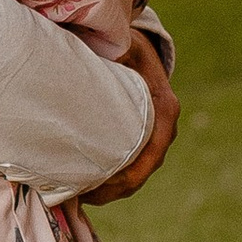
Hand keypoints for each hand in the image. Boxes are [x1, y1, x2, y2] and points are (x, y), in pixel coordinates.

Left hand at [83, 27, 178, 205]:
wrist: (138, 47)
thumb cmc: (127, 47)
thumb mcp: (124, 45)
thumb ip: (118, 50)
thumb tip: (114, 54)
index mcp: (164, 109)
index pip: (149, 155)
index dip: (122, 175)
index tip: (92, 183)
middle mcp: (165, 129)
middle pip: (141, 173)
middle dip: (111, 189)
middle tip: (77, 196)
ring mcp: (157, 138)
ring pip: (136, 176)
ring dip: (109, 190)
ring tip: (77, 196)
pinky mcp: (144, 142)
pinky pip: (131, 169)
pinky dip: (110, 181)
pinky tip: (84, 186)